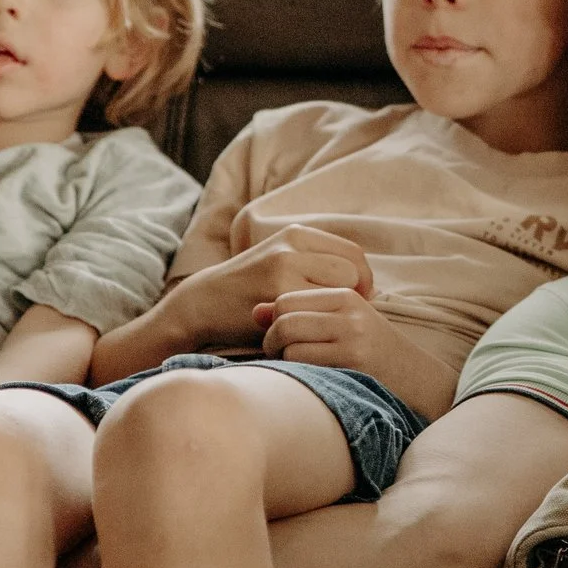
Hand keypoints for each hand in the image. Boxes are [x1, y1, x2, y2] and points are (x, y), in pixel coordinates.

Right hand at [107, 225, 375, 361]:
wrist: (203, 304)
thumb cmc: (249, 289)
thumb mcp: (280, 261)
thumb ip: (315, 263)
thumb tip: (365, 282)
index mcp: (297, 234)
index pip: (353, 253)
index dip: (362, 280)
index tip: (356, 301)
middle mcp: (292, 245)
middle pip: (353, 271)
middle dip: (355, 296)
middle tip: (341, 317)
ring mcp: (284, 268)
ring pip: (340, 291)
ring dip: (336, 311)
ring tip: (322, 324)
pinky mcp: (276, 294)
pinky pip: (318, 313)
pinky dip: (318, 326)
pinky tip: (307, 334)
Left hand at [256, 289, 457, 417]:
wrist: (415, 378)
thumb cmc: (370, 352)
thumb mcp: (341, 323)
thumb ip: (301, 314)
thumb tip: (254, 311)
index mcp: (346, 295)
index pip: (287, 299)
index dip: (274, 320)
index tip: (279, 338)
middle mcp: (350, 311)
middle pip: (284, 318)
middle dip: (271, 340)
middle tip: (278, 355)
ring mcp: (353, 336)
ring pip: (289, 341)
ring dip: (281, 359)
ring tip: (292, 368)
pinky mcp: (353, 362)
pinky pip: (302, 362)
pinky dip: (295, 372)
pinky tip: (306, 379)